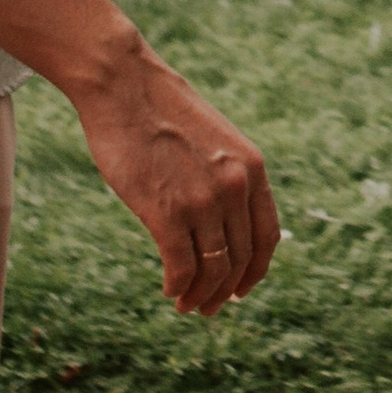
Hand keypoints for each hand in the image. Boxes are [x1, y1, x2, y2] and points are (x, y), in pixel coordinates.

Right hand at [65, 36, 279, 317]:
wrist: (123, 84)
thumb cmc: (159, 109)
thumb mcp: (213, 140)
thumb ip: (225, 176)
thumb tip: (223, 220)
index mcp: (252, 168)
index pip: (268, 238)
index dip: (256, 271)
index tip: (241, 289)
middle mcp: (235, 187)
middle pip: (240, 259)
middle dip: (225, 291)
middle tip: (208, 308)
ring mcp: (202, 200)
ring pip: (213, 269)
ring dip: (201, 295)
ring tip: (187, 305)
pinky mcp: (166, 211)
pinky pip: (181, 266)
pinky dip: (177, 285)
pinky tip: (168, 290)